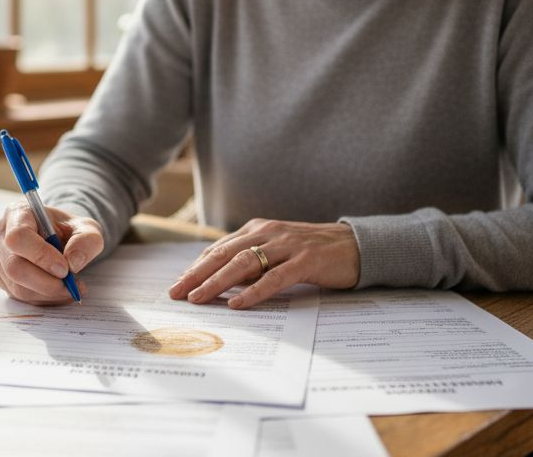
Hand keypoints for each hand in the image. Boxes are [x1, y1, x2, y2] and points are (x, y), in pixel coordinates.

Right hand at [0, 202, 103, 304]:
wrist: (59, 237)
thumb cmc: (68, 230)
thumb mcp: (87, 228)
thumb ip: (86, 241)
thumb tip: (73, 263)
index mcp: (17, 213)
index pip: (19, 236)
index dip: (40, 255)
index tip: (65, 268)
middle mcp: (0, 235)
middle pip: (14, 266)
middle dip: (47, 282)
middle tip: (71, 285)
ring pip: (17, 286)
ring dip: (49, 294)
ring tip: (72, 288)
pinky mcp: (2, 279)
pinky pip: (20, 296)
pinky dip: (44, 299)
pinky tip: (60, 292)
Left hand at [168, 219, 359, 309]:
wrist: (356, 245)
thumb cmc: (313, 253)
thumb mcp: (277, 252)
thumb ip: (252, 263)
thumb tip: (222, 283)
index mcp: (258, 229)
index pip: (219, 249)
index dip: (196, 267)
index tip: (178, 284)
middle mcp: (268, 233)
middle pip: (224, 254)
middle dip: (197, 274)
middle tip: (176, 293)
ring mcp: (287, 245)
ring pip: (244, 264)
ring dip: (217, 282)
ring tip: (198, 298)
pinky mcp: (306, 261)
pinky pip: (275, 277)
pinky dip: (253, 292)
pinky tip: (237, 304)